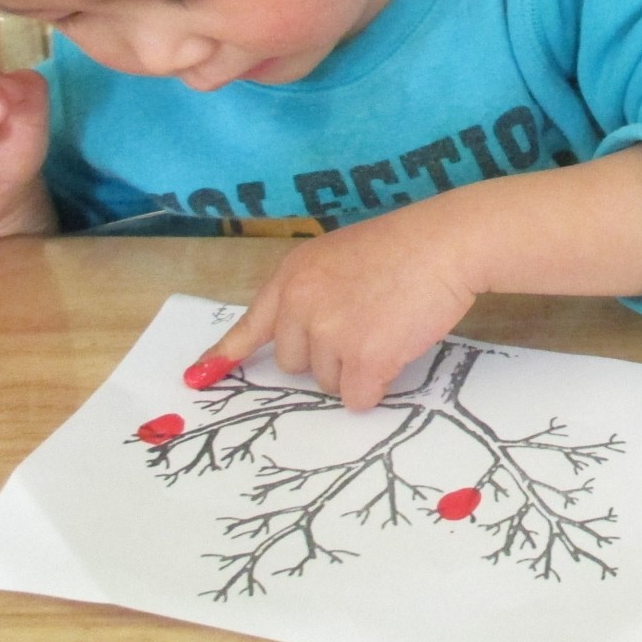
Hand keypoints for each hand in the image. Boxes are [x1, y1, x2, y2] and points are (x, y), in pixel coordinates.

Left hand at [204, 205, 479, 411]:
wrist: (444, 243)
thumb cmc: (404, 247)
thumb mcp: (339, 257)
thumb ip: (314, 292)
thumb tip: (306, 341)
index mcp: (293, 275)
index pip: (250, 324)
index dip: (225, 355)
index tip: (197, 377)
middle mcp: (300, 303)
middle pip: (292, 363)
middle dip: (324, 356)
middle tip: (364, 324)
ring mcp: (329, 331)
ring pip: (327, 383)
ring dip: (355, 370)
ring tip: (387, 327)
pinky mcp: (363, 358)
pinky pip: (358, 398)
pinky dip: (377, 386)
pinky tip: (396, 350)